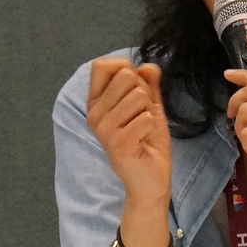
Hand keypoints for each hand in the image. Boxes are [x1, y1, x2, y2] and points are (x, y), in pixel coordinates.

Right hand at [87, 57, 170, 208]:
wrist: (150, 181)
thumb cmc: (147, 144)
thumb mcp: (149, 107)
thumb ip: (148, 85)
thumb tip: (149, 66)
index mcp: (96, 103)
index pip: (101, 65)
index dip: (125, 68)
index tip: (134, 89)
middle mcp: (94, 114)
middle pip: (126, 76)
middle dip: (143, 93)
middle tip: (141, 117)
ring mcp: (103, 129)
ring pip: (139, 95)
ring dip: (149, 112)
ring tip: (142, 130)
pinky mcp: (117, 143)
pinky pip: (146, 117)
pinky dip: (152, 127)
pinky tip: (144, 141)